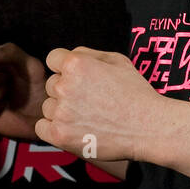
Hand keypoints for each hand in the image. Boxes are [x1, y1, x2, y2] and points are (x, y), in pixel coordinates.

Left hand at [36, 46, 174, 162]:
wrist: (148, 127)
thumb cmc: (136, 92)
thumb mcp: (117, 60)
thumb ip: (88, 54)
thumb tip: (69, 56)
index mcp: (75, 64)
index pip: (53, 59)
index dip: (65, 68)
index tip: (78, 79)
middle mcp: (64, 86)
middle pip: (51, 84)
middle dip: (65, 90)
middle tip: (89, 101)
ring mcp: (61, 112)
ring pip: (48, 107)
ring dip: (61, 111)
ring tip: (87, 116)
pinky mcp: (60, 134)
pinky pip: (41, 127)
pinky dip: (53, 128)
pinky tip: (72, 128)